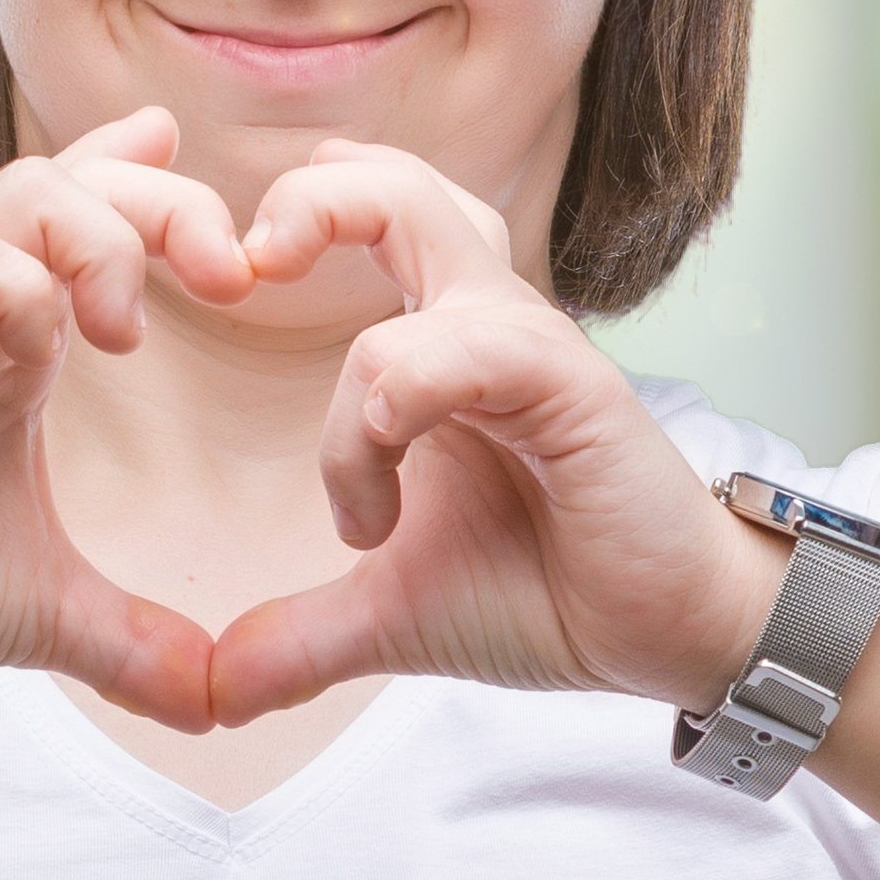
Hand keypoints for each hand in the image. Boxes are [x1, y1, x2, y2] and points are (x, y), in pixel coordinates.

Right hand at [0, 106, 256, 726]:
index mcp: (19, 332)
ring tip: (128, 332)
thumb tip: (221, 708)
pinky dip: (28, 290)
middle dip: (172, 204)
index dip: (163, 188)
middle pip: (85, 177)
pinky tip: (56, 355)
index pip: (94, 205)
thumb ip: (139, 643)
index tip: (233, 246)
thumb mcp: (52, 610)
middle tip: (231, 280)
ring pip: (31, 191)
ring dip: (105, 237)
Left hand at [200, 139, 783, 725]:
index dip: (297, 221)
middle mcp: (482, 322)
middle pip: (396, 184)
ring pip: (422, 228)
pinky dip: (401, 392)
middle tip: (248, 266)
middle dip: (310, 196)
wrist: (669, 635)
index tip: (229, 289)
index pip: (369, 219)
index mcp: (439, 346)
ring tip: (343, 424)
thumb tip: (209, 696)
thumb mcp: (394, 614)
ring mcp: (524, 345)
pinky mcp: (569, 386)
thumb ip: (299, 636)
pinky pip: (463, 345)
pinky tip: (380, 492)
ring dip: (357, 328)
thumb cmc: (550, 591)